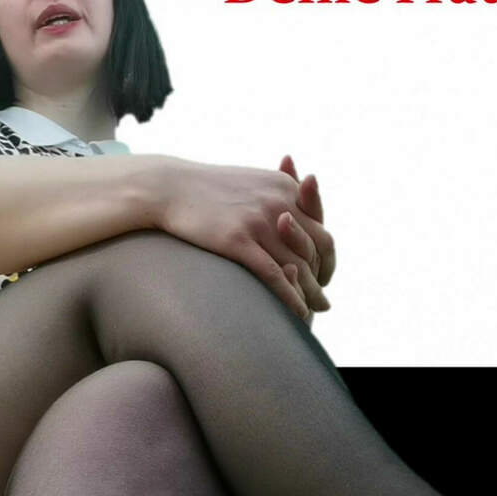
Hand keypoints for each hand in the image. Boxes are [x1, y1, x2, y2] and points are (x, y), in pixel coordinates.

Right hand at [157, 158, 328, 320]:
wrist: (170, 186)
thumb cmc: (207, 188)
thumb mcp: (251, 182)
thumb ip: (277, 195)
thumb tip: (292, 220)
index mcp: (285, 187)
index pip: (320, 230)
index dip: (326, 258)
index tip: (323, 275)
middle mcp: (279, 203)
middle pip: (315, 249)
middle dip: (321, 278)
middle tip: (323, 301)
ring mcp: (259, 222)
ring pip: (298, 266)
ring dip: (311, 293)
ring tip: (316, 311)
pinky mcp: (238, 240)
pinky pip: (274, 275)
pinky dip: (290, 297)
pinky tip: (298, 313)